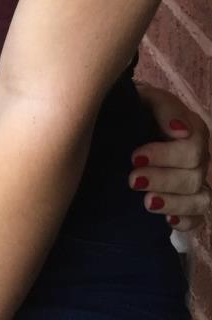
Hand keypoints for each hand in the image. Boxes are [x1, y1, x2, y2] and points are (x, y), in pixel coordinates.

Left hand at [131, 84, 210, 232]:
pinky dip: (186, 221)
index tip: (135, 158)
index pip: (192, 148)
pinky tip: (168, 221)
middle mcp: (198, 157)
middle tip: (132, 180)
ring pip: (201, 200)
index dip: (166, 156)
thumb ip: (164, 108)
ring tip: (147, 203)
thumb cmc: (133, 108)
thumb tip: (180, 131)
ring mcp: (195, 181)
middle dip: (163, 180)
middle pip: (194, 177)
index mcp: (193, 130)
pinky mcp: (186, 202)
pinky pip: (198, 219)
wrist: (118, 123)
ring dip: (175, 203)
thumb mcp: (145, 98)